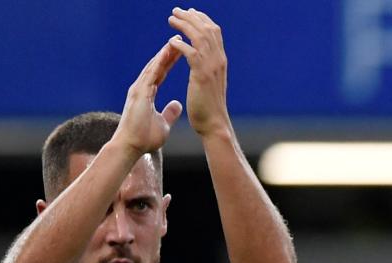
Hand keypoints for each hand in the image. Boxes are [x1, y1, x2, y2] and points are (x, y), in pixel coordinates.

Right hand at [115, 40, 184, 155]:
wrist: (130, 147)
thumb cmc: (144, 139)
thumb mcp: (163, 124)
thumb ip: (169, 113)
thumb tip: (178, 104)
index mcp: (147, 94)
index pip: (161, 73)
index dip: (171, 61)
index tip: (182, 50)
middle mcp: (141, 88)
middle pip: (157, 65)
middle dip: (169, 52)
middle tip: (180, 38)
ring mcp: (139, 89)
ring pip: (154, 66)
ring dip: (165, 52)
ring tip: (176, 39)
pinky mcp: (139, 92)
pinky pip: (151, 73)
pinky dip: (159, 62)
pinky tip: (167, 51)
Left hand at [168, 7, 230, 137]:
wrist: (214, 124)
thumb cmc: (209, 107)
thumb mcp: (211, 83)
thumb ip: (207, 69)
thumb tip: (202, 62)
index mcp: (220, 61)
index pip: (214, 32)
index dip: (202, 19)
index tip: (190, 12)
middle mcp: (218, 60)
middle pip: (207, 30)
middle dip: (191, 17)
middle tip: (176, 11)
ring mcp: (211, 67)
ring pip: (199, 38)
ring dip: (184, 26)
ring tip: (171, 20)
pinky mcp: (201, 76)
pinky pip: (191, 54)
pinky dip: (181, 45)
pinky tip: (171, 42)